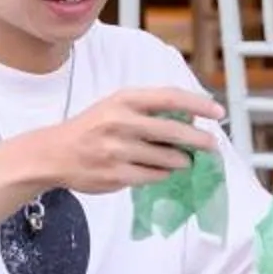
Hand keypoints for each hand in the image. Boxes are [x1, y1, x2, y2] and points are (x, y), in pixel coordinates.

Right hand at [21, 87, 221, 194]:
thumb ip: (147, 109)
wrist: (54, 154)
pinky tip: (161, 171)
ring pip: (167, 158)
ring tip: (184, 160)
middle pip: (174, 130)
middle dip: (199, 139)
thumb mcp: (115, 107)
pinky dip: (163, 174)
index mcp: (124, 100)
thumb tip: (190, 118)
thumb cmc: (91, 128)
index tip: (218, 112)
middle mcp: (121, 122)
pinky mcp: (117, 174)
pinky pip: (154, 176)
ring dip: (182, 160)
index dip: (198, 104)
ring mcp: (118, 150)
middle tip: (212, 145)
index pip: (170, 97)